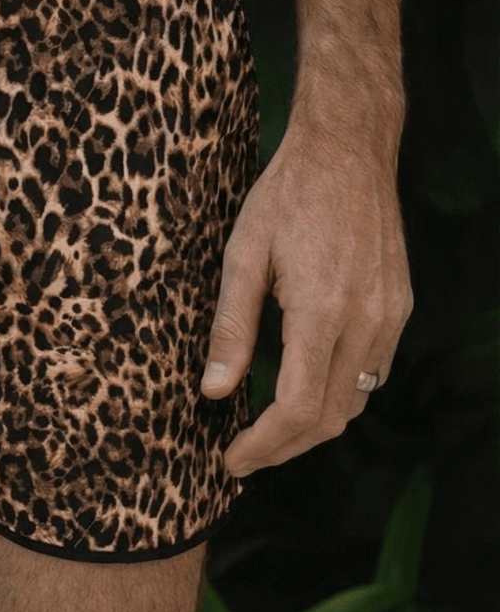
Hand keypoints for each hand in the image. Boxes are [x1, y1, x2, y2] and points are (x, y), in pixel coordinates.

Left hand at [199, 122, 413, 476]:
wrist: (348, 150)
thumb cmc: (287, 195)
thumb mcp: (243, 253)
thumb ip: (231, 326)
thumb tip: (213, 391)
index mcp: (321, 311)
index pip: (296, 408)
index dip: (263, 446)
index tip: (231, 460)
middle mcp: (365, 322)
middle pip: (329, 419)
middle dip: (284, 448)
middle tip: (243, 456)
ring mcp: (389, 317)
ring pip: (355, 401)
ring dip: (313, 426)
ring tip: (269, 431)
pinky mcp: (398, 308)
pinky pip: (371, 372)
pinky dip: (338, 394)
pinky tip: (306, 387)